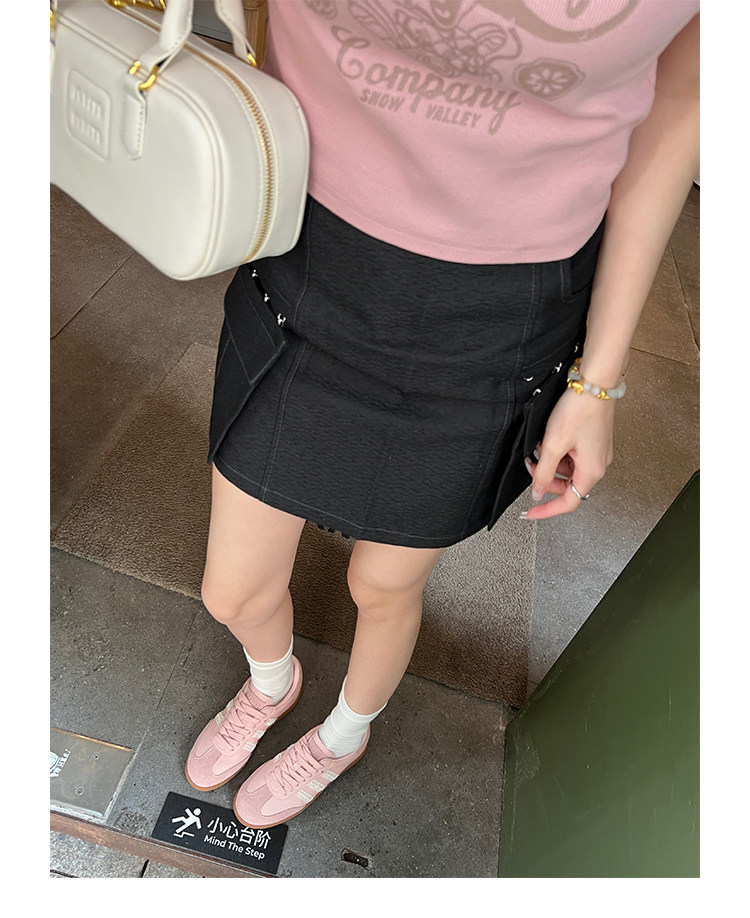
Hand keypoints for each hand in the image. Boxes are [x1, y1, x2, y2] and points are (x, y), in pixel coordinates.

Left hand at [522, 387, 614, 519]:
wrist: (595, 383)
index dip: (547, 510)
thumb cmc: (579, 410)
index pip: (568, 503)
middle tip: (529, 464)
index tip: (530, 513)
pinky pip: (572, 456)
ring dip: (550, 463)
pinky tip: (549, 439)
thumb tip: (538, 493)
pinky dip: (558, 452)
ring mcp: (597, 453)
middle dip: (545, 478)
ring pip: (568, 470)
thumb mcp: (553, 445)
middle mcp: (598, 465)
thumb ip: (544, 473)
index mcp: (591, 471)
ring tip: (539, 447)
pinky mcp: (593, 441)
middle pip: (566, 485)